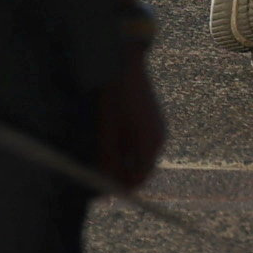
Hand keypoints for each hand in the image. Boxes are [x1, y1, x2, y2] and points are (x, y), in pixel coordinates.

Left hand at [93, 51, 164, 193]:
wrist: (125, 59)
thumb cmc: (113, 94)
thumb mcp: (106, 128)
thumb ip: (108, 157)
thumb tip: (106, 183)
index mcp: (149, 144)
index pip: (137, 179)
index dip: (119, 188)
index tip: (99, 192)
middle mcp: (158, 138)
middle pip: (139, 169)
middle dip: (119, 175)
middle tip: (95, 176)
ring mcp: (157, 127)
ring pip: (138, 155)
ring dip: (121, 161)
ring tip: (98, 157)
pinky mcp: (151, 118)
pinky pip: (139, 142)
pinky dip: (125, 147)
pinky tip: (108, 139)